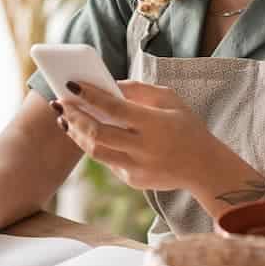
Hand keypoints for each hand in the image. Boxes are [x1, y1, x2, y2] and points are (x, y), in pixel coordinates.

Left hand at [55, 79, 213, 190]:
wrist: (205, 168)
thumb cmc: (186, 126)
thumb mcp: (170, 99)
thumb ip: (138, 89)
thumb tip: (107, 84)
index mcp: (154, 125)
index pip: (114, 108)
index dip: (89, 95)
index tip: (70, 84)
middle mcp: (144, 149)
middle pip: (97, 133)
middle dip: (74, 116)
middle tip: (59, 102)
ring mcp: (137, 168)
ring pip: (95, 152)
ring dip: (76, 133)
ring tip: (64, 118)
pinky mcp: (133, 181)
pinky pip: (107, 160)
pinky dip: (94, 145)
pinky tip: (85, 132)